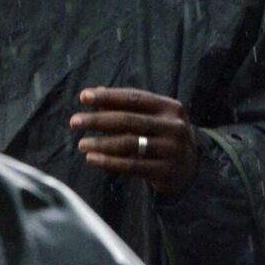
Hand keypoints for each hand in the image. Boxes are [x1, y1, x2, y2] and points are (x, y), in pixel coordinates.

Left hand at [70, 87, 198, 195]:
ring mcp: (171, 149)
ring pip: (129, 144)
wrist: (190, 168)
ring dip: (101, 143)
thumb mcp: (153, 117)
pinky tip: (92, 159)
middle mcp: (173, 126)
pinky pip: (132, 166)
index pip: (134, 98)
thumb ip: (128, 106)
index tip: (84, 97)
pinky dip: (109, 162)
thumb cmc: (163, 136)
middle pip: (128, 120)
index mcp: (170, 107)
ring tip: (82, 144)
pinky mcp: (165, 171)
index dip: (108, 97)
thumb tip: (95, 93)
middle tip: (74, 122)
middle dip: (98, 120)